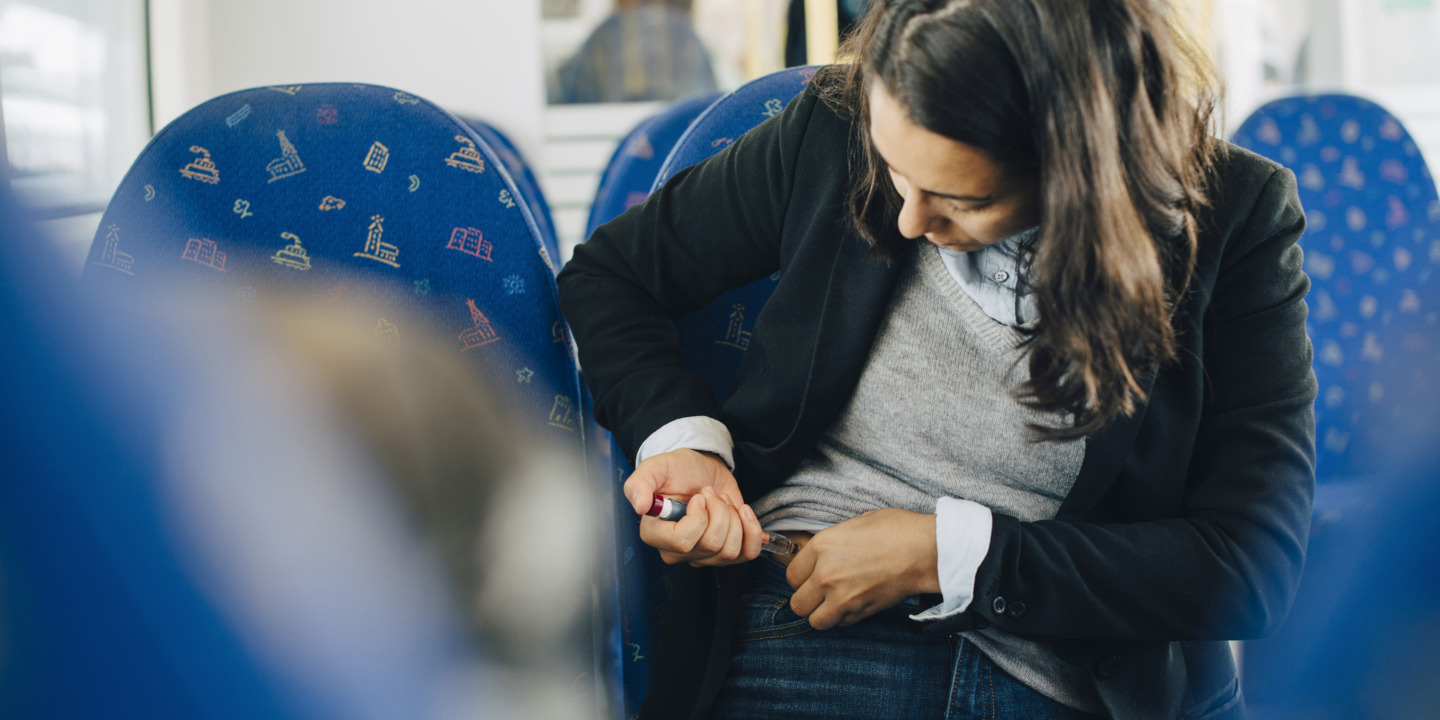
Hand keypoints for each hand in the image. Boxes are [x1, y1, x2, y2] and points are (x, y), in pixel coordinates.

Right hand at [623, 449, 765, 566]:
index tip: (699, 497)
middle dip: (719, 510)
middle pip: (711, 545)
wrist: (701, 470)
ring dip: (734, 517)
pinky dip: (753, 531)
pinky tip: (744, 513)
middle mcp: (677, 551)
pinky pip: (747, 554)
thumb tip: (639, 506)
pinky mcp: (726, 552)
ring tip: (722, 501)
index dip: (699, 517)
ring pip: (730, 550)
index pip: (683, 542)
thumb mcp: (656, 468)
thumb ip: (640, 484)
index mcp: (655, 534)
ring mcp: (703, 555)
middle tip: (711, 494)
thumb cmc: (677, 470)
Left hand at [786, 509, 939, 628]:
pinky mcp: (861, 612)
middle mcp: (826, 574)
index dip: (800, 577)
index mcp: (822, 546)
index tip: (809, 576)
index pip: (791, 574)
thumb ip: (832, 543)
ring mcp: (843, 597)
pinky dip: (843, 619)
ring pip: (814, 621)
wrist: (925, 551)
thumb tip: (821, 555)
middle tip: (819, 593)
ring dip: (822, 614)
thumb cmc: (896, 530)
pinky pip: (840, 624)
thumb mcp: (854, 525)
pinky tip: (854, 604)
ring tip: (833, 604)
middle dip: (806, 599)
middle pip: (797, 603)